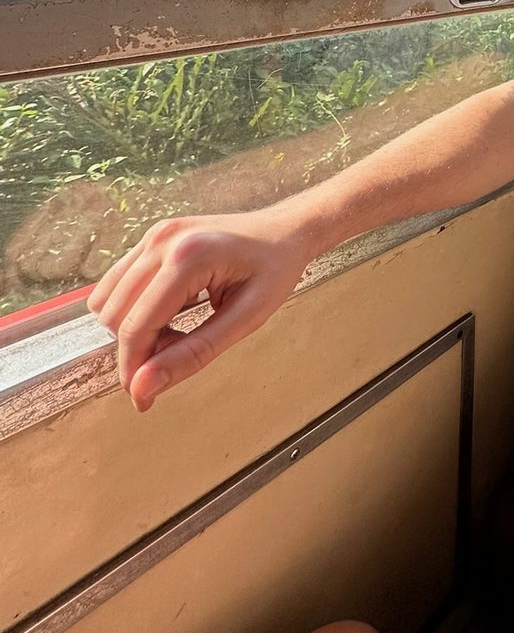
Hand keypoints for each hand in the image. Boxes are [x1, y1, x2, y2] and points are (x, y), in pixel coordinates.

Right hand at [87, 209, 317, 411]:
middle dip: (138, 348)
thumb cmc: (275, 271)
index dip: (134, 370)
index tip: (143, 402)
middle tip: (180, 353)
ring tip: (178, 332)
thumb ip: (193, 354)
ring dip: (133, 327)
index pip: (136, 326)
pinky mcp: (152, 236)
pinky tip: (171, 313)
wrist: (285, 230)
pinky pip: (118, 283)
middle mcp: (162, 240)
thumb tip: (142, 387)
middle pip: (114, 315)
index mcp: (188, 257)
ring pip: (108, 300)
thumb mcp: (246, 320)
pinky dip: (134, 308)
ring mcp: (154, 234)